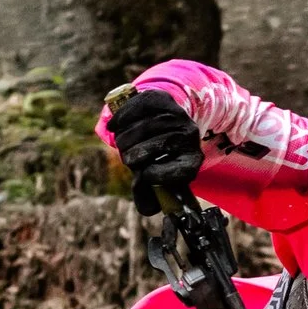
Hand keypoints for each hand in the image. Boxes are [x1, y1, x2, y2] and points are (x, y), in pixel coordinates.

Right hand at [106, 87, 202, 212]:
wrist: (164, 124)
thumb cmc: (157, 158)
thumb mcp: (156, 179)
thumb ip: (148, 196)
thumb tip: (146, 209)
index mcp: (192, 161)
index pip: (175, 173)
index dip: (152, 176)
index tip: (141, 175)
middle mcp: (189, 137)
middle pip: (151, 149)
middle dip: (131, 156)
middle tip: (128, 158)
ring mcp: (178, 115)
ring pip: (141, 129)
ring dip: (123, 139)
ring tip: (122, 142)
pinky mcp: (163, 99)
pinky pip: (136, 108)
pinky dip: (120, 119)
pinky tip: (114, 127)